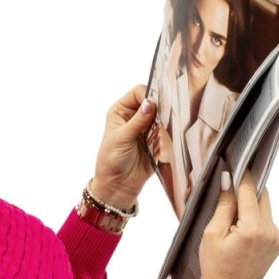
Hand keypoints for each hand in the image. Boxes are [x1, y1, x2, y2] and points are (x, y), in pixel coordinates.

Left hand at [90, 86, 157, 210]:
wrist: (118, 185)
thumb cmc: (110, 161)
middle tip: (163, 118)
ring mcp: (146, 128)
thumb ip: (138, 121)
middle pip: (153, 102)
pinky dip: (168, 134)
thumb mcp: (121, 138)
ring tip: (162, 132)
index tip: (155, 105)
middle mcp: (134, 116)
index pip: (138, 93)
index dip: (148, 96)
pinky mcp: (156, 140)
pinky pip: (167, 131)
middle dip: (160, 108)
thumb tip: (150, 104)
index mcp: (120, 111)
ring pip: (162, 116)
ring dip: (165, 122)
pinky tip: (165, 140)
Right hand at [183, 170, 278, 278]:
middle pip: (262, 197)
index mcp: (253, 229)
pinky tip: (241, 234)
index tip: (235, 164)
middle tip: (229, 193)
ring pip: (265, 209)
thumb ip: (224, 206)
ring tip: (232, 222)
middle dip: (246, 193)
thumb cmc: (215, 267)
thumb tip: (229, 182)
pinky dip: (255, 220)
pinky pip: (267, 222)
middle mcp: (270, 232)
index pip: (250, 191)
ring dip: (251, 207)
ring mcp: (277, 238)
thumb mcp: (212, 234)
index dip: (242, 176)